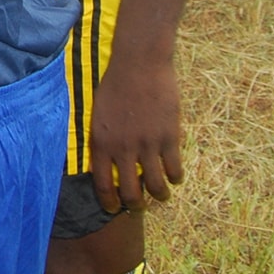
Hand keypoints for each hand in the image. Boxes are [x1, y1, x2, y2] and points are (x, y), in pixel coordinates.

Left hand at [87, 55, 185, 213]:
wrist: (139, 64)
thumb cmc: (115, 85)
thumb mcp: (98, 114)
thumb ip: (104, 140)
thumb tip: (109, 164)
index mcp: (101, 143)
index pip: (103, 185)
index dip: (110, 202)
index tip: (114, 208)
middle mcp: (123, 149)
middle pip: (131, 192)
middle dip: (136, 205)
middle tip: (139, 207)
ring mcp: (148, 145)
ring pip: (156, 186)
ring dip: (160, 196)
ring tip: (161, 196)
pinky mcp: (169, 137)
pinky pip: (174, 169)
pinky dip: (176, 177)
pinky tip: (175, 177)